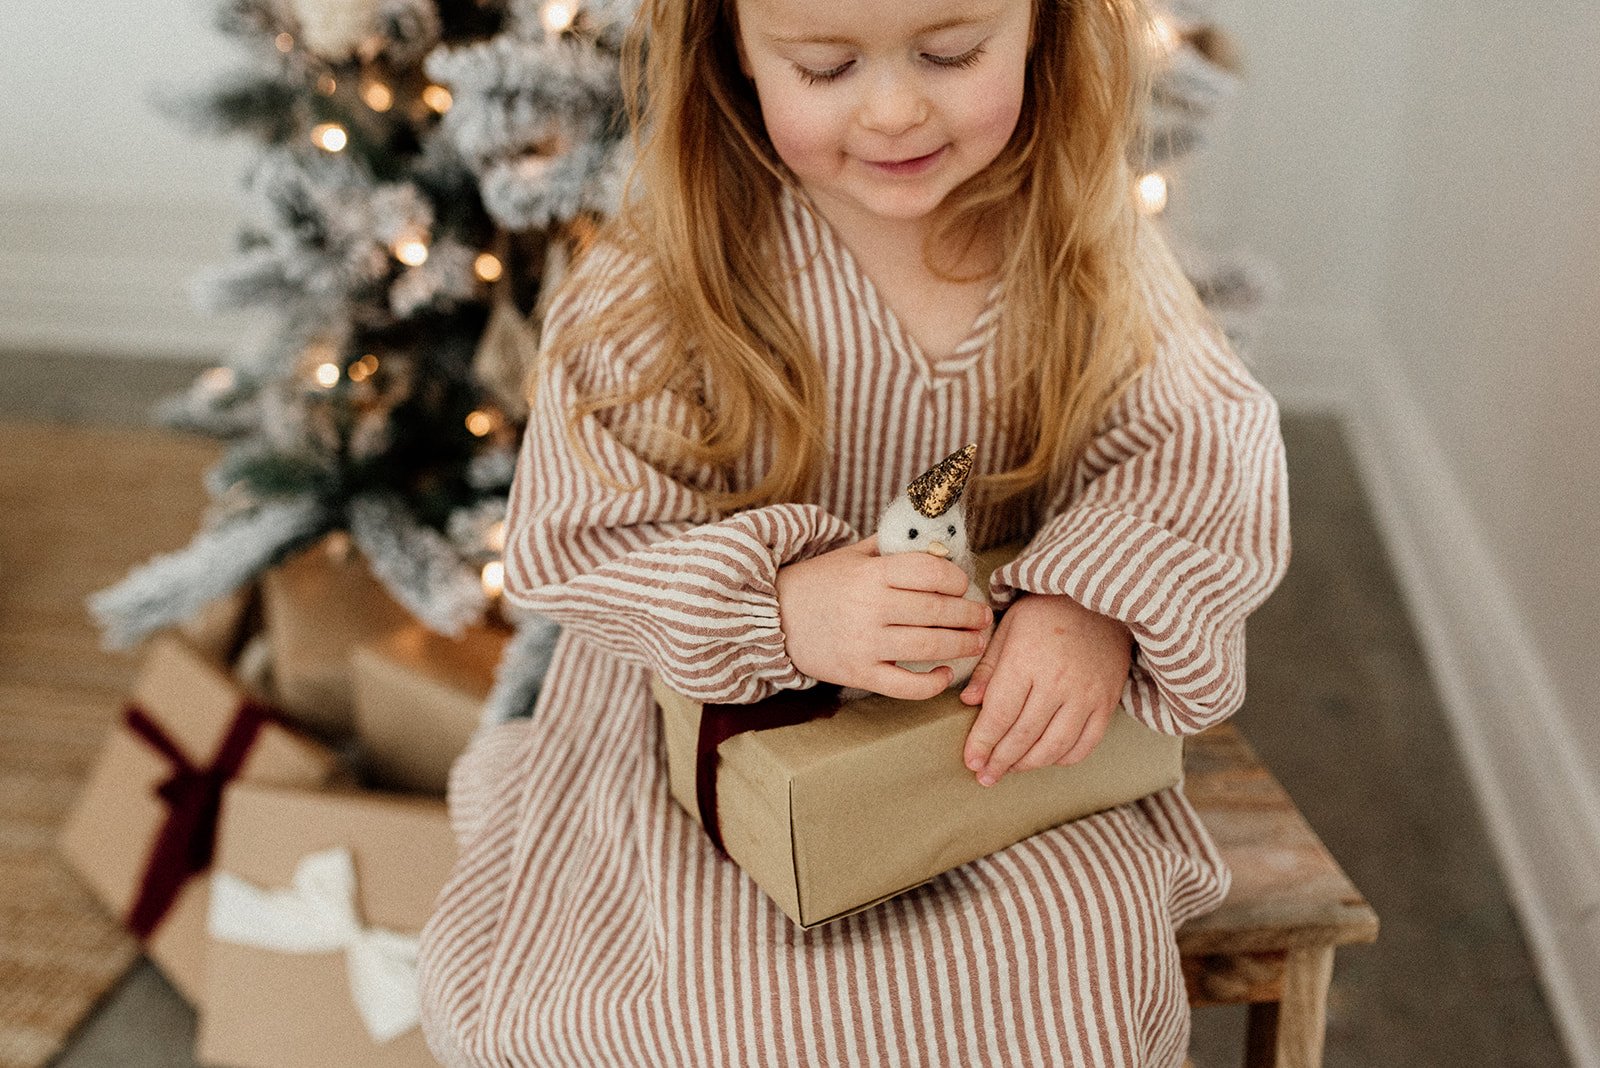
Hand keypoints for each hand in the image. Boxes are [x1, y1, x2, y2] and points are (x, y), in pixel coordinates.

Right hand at [776, 534, 993, 699]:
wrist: (772, 618)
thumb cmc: (818, 583)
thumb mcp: (851, 555)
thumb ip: (892, 548)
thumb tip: (939, 547)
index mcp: (870, 573)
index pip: (929, 572)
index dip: (956, 579)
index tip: (963, 585)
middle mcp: (870, 607)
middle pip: (936, 610)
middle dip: (969, 614)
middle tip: (983, 617)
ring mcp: (864, 643)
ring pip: (929, 646)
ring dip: (962, 645)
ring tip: (976, 642)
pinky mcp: (858, 673)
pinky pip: (905, 685)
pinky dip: (932, 683)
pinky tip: (945, 674)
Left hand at [959, 593, 1131, 786]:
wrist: (1104, 596)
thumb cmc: (1049, 608)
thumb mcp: (1009, 625)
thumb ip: (989, 665)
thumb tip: (969, 701)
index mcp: (1026, 660)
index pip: (999, 713)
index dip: (982, 742)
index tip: (971, 760)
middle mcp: (1057, 682)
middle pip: (1023, 735)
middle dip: (1000, 760)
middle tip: (985, 776)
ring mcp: (1086, 695)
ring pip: (1054, 746)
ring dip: (1029, 764)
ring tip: (1010, 770)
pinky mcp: (1107, 702)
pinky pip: (1086, 744)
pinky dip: (1064, 758)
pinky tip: (1046, 758)